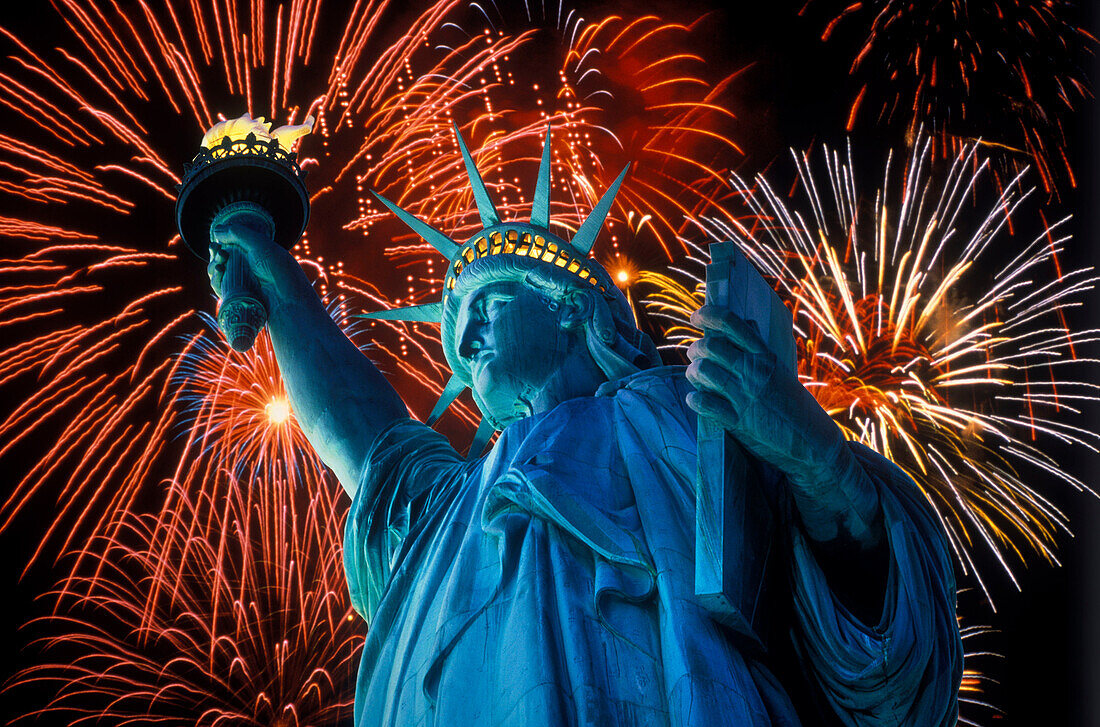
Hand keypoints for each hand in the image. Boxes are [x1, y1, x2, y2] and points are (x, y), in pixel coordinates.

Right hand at [207, 203, 294, 304]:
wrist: (285, 297)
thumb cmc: (277, 268)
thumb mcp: (260, 244)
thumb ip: (238, 233)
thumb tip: (217, 230)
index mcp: (253, 254)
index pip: (230, 247)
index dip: (220, 244)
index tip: (216, 242)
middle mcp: (246, 268)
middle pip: (221, 260)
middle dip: (215, 254)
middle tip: (217, 251)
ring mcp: (240, 283)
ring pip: (218, 273)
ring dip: (213, 266)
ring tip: (220, 263)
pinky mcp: (236, 297)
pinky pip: (220, 287)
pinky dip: (216, 279)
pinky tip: (219, 272)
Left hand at [685, 305, 882, 549]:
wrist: (814, 446)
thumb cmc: (798, 408)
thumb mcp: (783, 374)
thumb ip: (762, 351)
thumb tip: (747, 324)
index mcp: (767, 357)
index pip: (732, 324)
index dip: (709, 315)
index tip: (697, 318)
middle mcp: (755, 373)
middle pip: (711, 347)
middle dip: (696, 349)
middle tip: (695, 355)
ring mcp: (745, 397)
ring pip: (703, 372)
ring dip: (693, 372)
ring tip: (696, 377)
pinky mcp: (738, 422)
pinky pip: (703, 403)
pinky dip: (694, 398)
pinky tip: (696, 399)